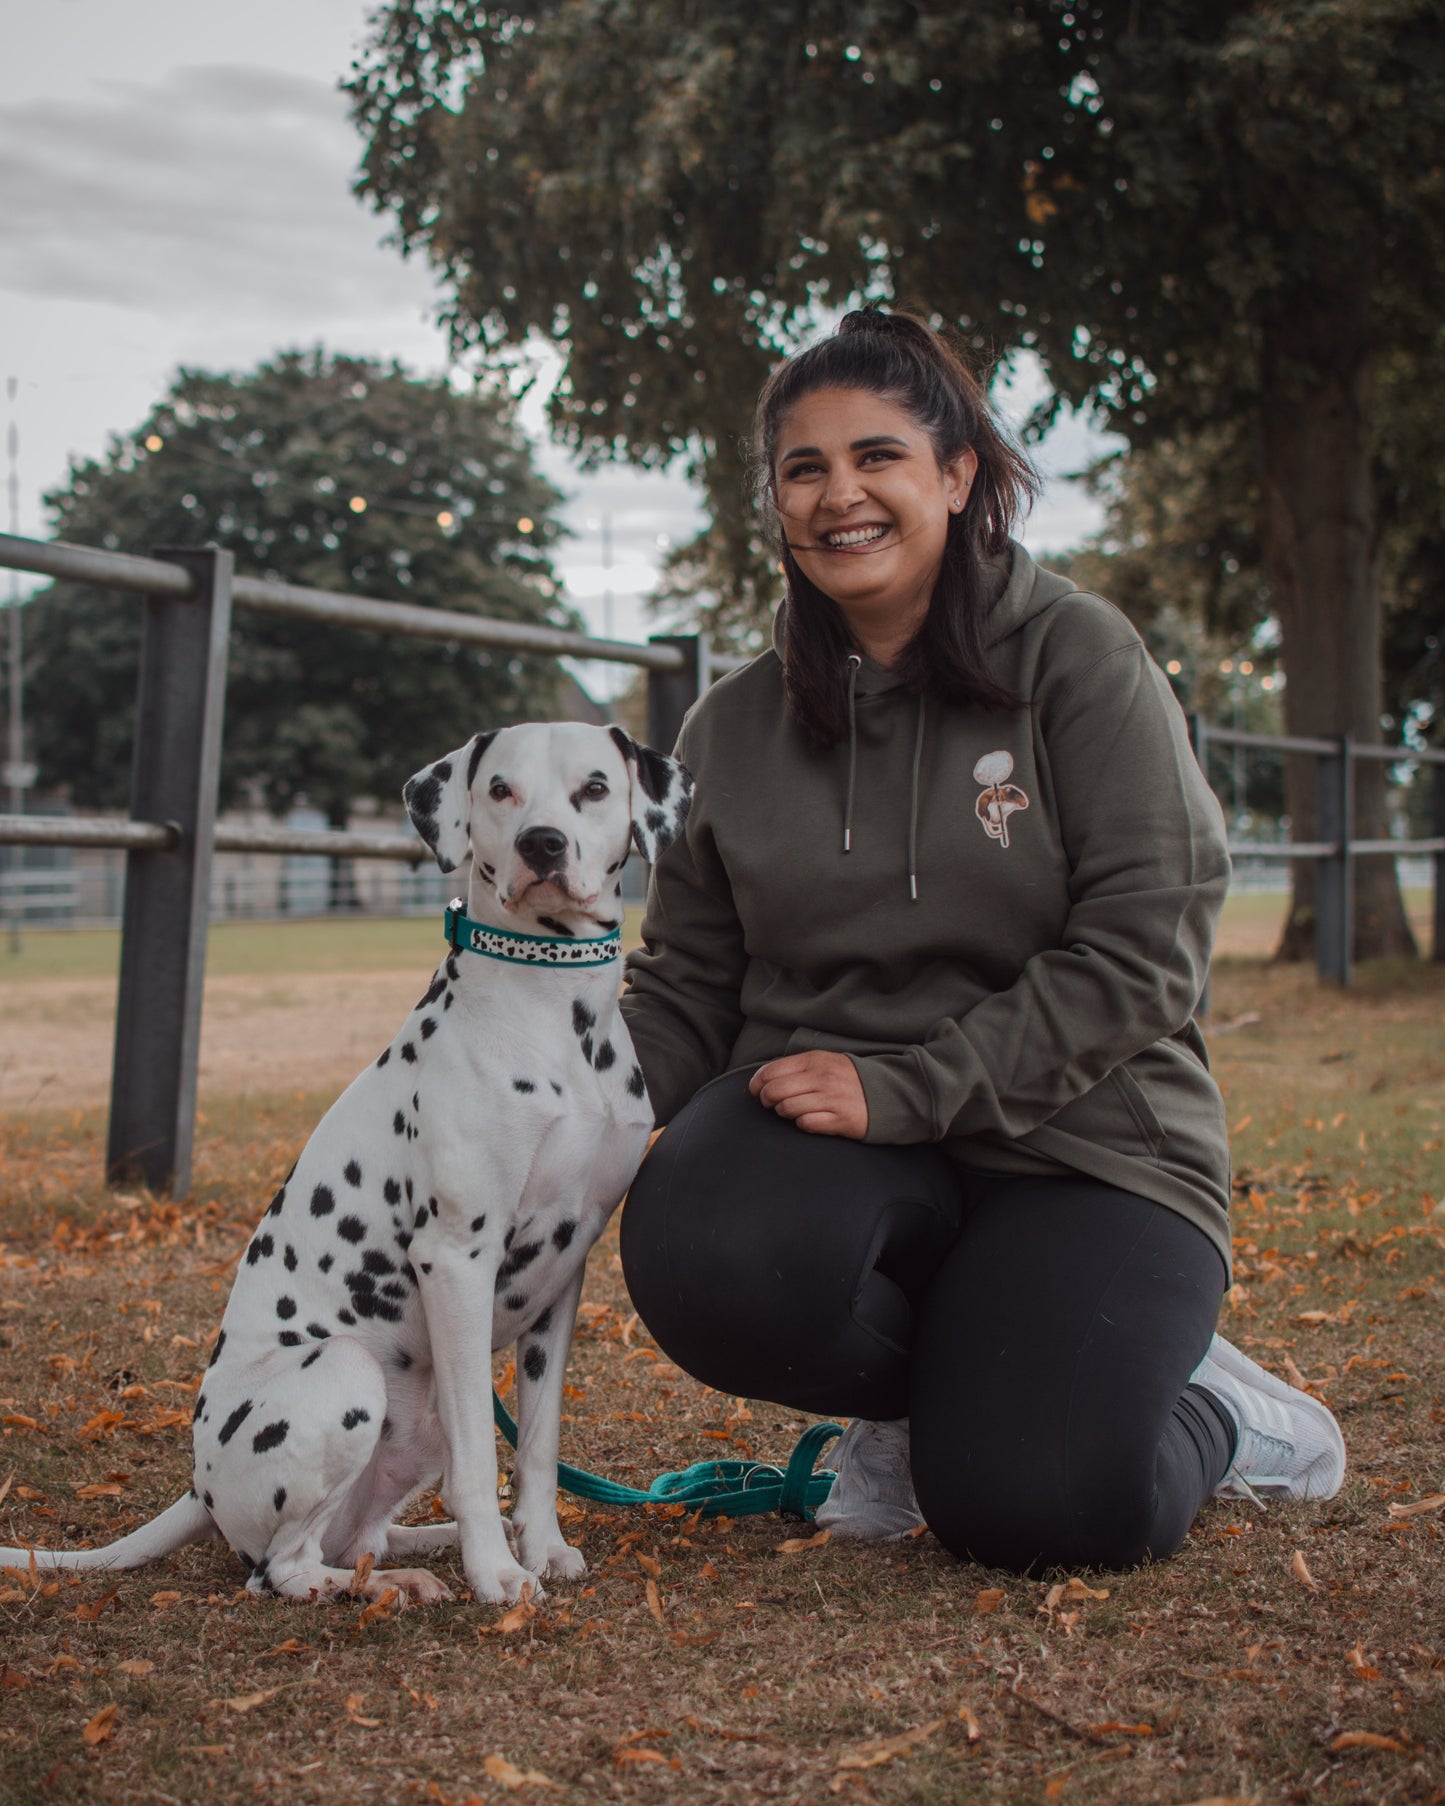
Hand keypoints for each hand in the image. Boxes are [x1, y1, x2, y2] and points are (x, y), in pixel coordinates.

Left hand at [748, 1052, 868, 1138]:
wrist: (889, 1094)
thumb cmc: (850, 1079)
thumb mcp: (825, 1062)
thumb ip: (797, 1067)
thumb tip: (764, 1078)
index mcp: (815, 1060)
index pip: (771, 1071)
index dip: (757, 1083)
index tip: (757, 1091)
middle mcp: (822, 1078)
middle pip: (775, 1091)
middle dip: (767, 1100)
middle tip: (771, 1104)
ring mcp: (832, 1099)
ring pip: (787, 1108)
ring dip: (784, 1113)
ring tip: (793, 1111)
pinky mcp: (840, 1120)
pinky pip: (806, 1124)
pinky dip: (803, 1124)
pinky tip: (810, 1120)